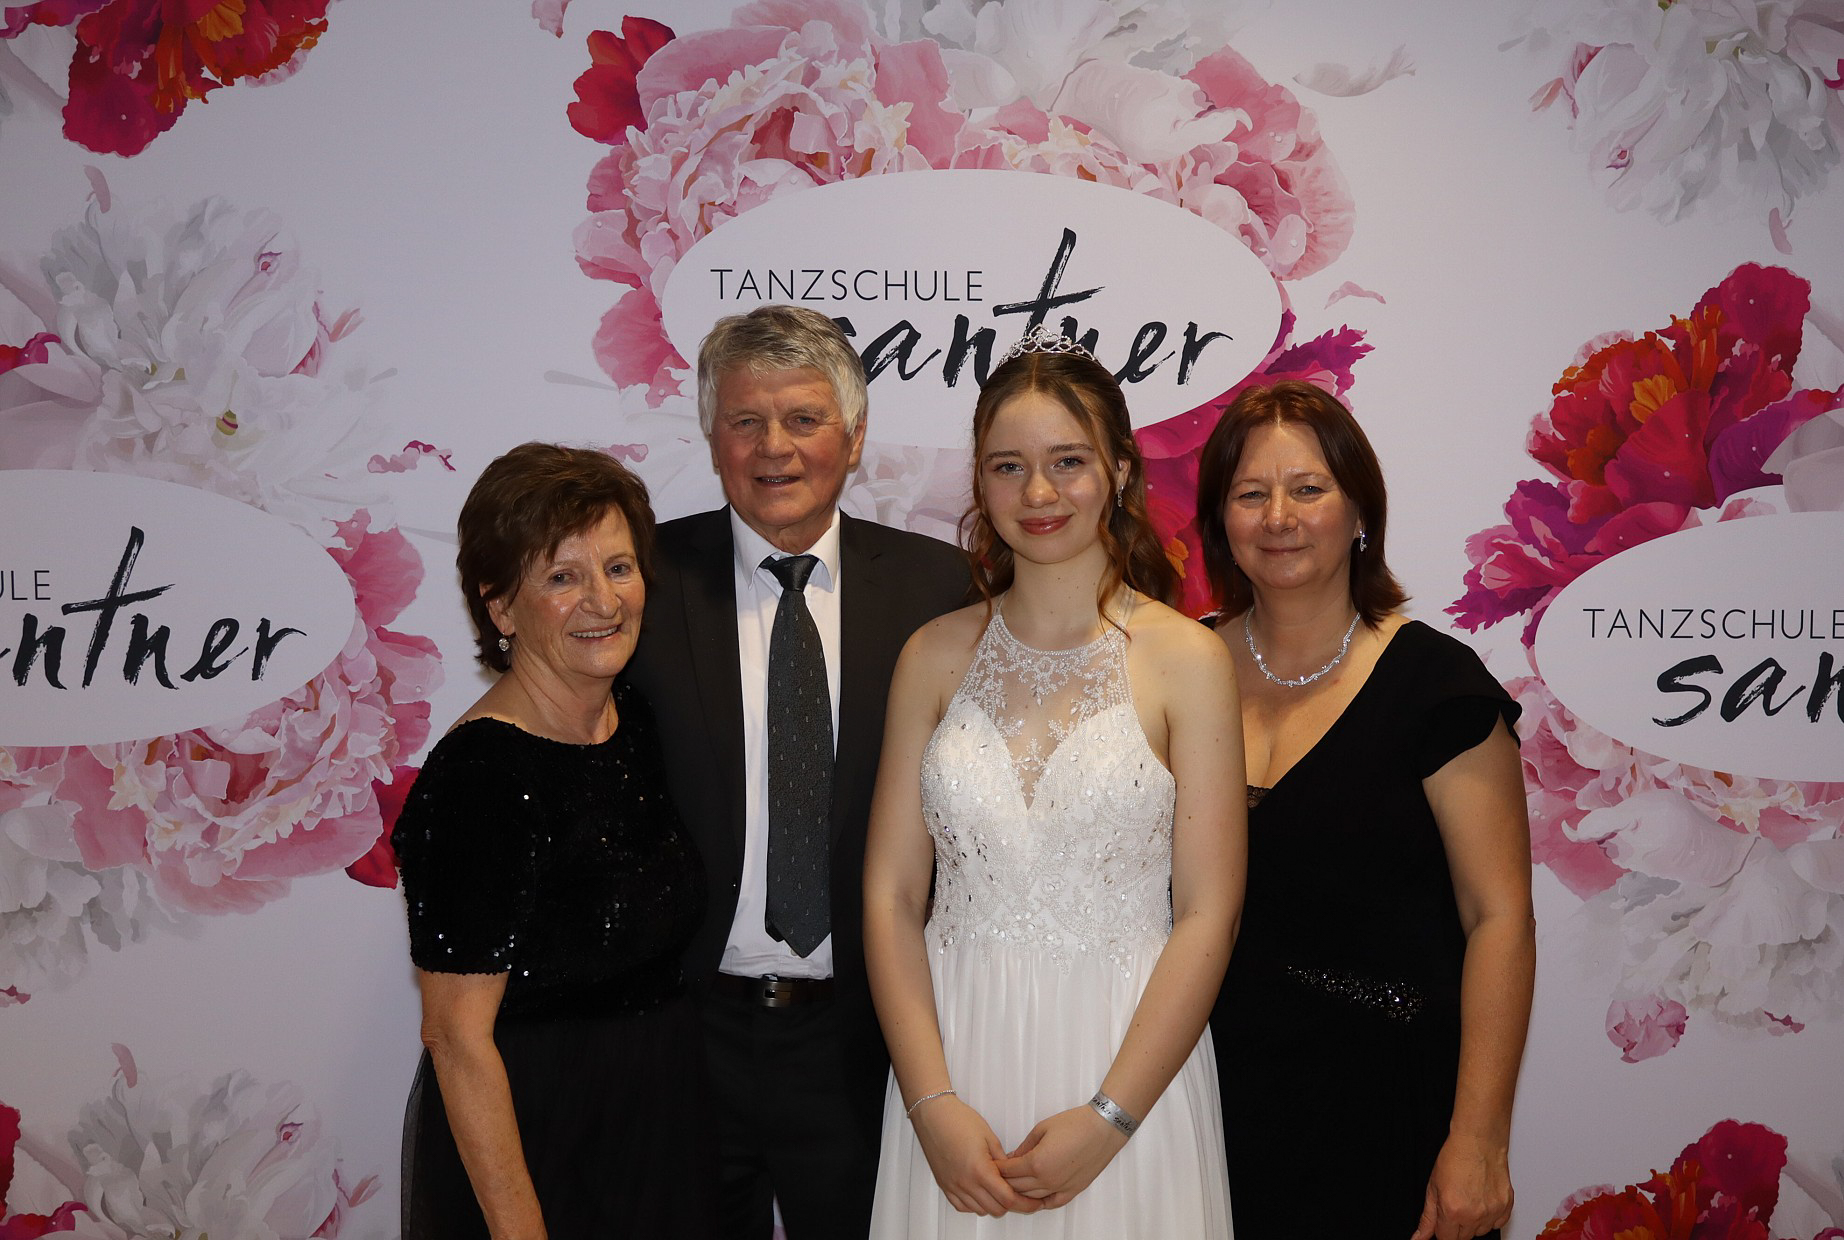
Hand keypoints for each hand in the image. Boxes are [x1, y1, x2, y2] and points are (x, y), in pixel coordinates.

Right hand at [911, 1096, 1041, 1215]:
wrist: (934, 1114)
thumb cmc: (958, 1120)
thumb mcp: (990, 1137)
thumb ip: (1003, 1161)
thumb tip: (1012, 1174)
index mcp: (980, 1170)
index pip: (1008, 1199)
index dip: (1025, 1204)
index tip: (1033, 1203)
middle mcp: (965, 1182)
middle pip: (996, 1209)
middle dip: (1011, 1204)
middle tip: (1019, 1194)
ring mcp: (953, 1186)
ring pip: (980, 1210)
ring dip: (993, 1204)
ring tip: (999, 1190)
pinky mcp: (945, 1185)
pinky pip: (962, 1207)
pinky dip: (975, 1204)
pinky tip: (980, 1193)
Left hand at [995, 1104, 1129, 1208]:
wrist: (1103, 1127)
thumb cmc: (1076, 1124)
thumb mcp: (1041, 1129)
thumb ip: (1024, 1147)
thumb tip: (1013, 1158)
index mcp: (1036, 1163)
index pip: (1008, 1172)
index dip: (997, 1168)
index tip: (991, 1165)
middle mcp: (1047, 1179)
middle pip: (1016, 1187)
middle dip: (1004, 1180)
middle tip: (996, 1175)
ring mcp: (1061, 1187)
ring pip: (1031, 1197)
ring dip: (1019, 1192)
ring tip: (1011, 1184)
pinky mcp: (1073, 1190)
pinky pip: (1051, 1203)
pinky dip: (1039, 1202)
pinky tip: (1033, 1197)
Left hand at [1410, 1133, 1512, 1239]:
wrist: (1478, 1141)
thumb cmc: (1455, 1158)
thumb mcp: (1432, 1188)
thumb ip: (1427, 1218)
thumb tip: (1420, 1237)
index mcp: (1452, 1211)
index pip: (1446, 1239)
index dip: (1442, 1230)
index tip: (1442, 1221)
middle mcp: (1474, 1214)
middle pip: (1463, 1238)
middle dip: (1456, 1226)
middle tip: (1455, 1204)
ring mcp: (1492, 1211)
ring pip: (1480, 1231)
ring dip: (1473, 1222)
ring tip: (1469, 1199)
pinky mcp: (1506, 1206)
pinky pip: (1498, 1224)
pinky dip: (1490, 1217)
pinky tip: (1482, 1200)